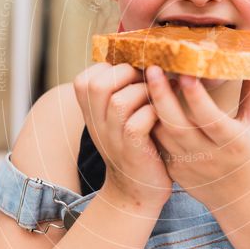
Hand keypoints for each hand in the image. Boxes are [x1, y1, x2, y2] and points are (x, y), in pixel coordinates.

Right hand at [73, 63, 172, 210]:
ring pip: (120, 101)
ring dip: (145, 94)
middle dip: (128, 76)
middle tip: (148, 81)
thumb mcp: (120, 117)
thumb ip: (123, 90)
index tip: (132, 75)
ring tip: (159, 97)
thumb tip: (146, 56)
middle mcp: (96, 124)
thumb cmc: (137, 145)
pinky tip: (162, 117)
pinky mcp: (132, 151)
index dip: (113, 69)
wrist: (137, 191)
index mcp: (90, 112)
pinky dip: (153, 114)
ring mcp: (112, 138)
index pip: (86, 78)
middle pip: (98, 84)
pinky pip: (138, 122)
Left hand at [145, 66, 249, 209]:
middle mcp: (208, 155)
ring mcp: (188, 165)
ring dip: (151, 107)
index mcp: (232, 142)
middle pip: (179, 125)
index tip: (184, 73)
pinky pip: (158, 144)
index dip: (197, 97)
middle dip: (162, 95)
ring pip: (162, 134)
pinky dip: (150, 124)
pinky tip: (144, 103)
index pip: (210, 118)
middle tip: (153, 69)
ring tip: (144, 80)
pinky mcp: (175, 170)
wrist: (241, 202)